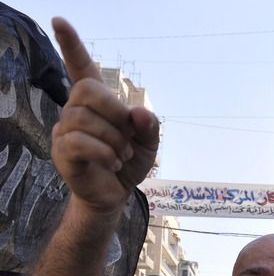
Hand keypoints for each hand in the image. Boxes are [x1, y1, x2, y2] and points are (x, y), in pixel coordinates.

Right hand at [50, 18, 158, 213]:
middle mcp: (76, 110)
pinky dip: (103, 152)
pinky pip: (79, 142)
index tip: (59, 20)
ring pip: (84, 118)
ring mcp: (65, 130)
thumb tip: (139, 113)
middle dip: (114, 111)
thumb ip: (150, 126)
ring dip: (113, 139)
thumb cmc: (129, 161)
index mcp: (97, 102)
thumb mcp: (149, 143)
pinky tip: (112, 162)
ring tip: (123, 155)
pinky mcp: (62, 151)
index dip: (71, 44)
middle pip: (87, 89)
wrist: (117, 192)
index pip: (81, 66)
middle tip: (128, 135)